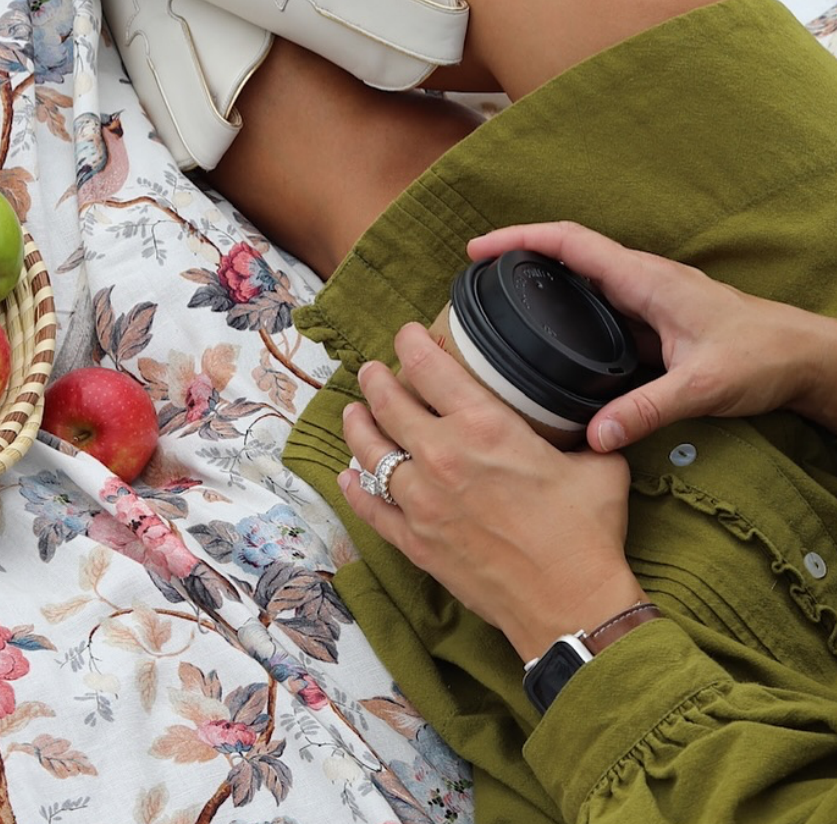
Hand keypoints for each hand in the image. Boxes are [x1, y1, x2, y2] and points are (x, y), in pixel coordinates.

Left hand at [340, 322, 640, 661]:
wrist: (571, 605)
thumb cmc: (586, 535)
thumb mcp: (595, 465)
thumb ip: (578, 436)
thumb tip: (587, 425)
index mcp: (484, 426)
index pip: (430, 366)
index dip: (411, 343)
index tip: (407, 335)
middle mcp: (443, 456)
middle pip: (388, 403)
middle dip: (376, 380)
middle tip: (373, 371)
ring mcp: (422, 501)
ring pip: (369, 452)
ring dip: (357, 427)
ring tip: (354, 413)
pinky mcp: (416, 542)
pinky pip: (371, 508)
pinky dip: (354, 489)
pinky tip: (346, 476)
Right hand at [467, 221, 836, 449]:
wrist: (804, 358)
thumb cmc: (762, 356)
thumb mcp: (702, 387)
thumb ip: (647, 410)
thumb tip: (595, 437)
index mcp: (643, 279)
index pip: (568, 243)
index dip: (519, 239)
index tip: (477, 250)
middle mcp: (640, 281)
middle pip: (566, 256)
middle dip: (517, 258)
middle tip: (472, 279)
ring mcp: (646, 301)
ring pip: (582, 284)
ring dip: (542, 286)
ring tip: (497, 307)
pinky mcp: (653, 324)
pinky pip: (599, 312)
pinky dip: (568, 318)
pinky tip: (551, 344)